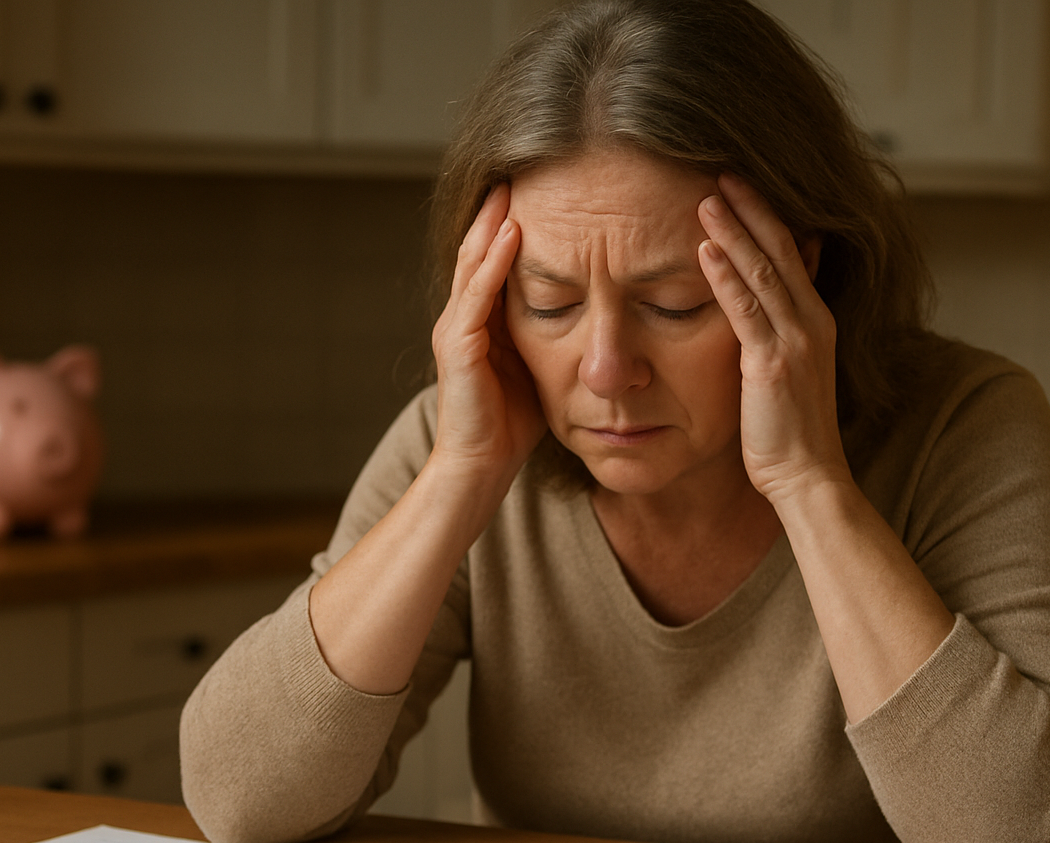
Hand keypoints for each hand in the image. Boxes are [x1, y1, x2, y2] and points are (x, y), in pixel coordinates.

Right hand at [430, 183, 546, 487]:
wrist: (479, 468)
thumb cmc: (511, 426)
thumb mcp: (540, 368)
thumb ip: (553, 335)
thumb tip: (593, 312)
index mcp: (481, 321)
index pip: (494, 259)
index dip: (512, 223)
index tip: (541, 188)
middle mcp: (462, 317)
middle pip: (479, 248)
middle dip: (499, 208)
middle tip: (523, 166)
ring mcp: (455, 329)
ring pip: (474, 262)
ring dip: (494, 222)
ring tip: (515, 185)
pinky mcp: (457, 347)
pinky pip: (476, 294)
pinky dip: (494, 262)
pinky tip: (513, 233)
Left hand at [697, 174, 849, 503]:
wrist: (808, 477)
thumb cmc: (789, 433)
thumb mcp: (784, 372)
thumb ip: (773, 334)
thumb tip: (755, 308)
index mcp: (814, 321)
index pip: (790, 254)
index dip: (766, 218)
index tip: (739, 186)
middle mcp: (812, 322)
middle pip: (781, 249)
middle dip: (751, 208)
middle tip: (721, 170)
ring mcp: (796, 340)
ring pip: (763, 271)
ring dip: (734, 232)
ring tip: (705, 198)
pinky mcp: (773, 364)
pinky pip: (747, 310)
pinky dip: (726, 278)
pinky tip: (706, 251)